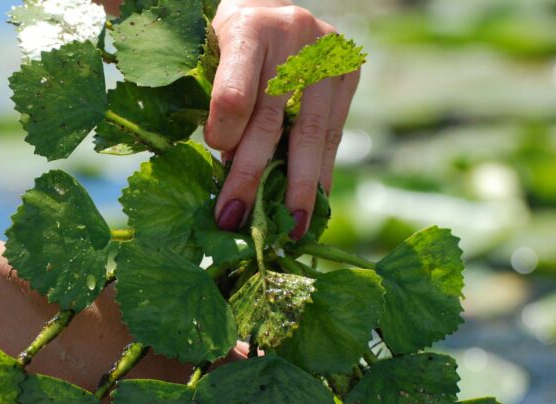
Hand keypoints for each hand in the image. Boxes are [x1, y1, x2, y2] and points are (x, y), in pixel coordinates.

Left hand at [206, 0, 359, 239]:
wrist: (273, 12)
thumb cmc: (229, 43)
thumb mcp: (207, 59)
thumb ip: (212, 104)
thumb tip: (227, 165)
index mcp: (247, 26)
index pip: (236, 95)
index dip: (225, 135)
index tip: (216, 157)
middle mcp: (292, 34)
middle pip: (271, 119)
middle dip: (252, 177)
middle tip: (236, 220)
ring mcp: (326, 52)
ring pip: (310, 133)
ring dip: (298, 188)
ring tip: (290, 229)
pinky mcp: (348, 71)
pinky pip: (333, 133)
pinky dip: (321, 173)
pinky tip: (314, 204)